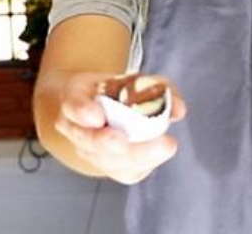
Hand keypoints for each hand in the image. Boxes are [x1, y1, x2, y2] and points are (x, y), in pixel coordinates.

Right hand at [53, 72, 186, 183]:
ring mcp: (86, 150)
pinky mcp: (106, 167)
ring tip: (163, 146)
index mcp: (76, 97)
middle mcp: (75, 126)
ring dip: (136, 156)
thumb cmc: (116, 89)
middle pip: (89, 140)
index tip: (97, 117)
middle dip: (110, 144)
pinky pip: (122, 172)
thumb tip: (178, 109)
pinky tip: (158, 154)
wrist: (101, 105)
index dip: (83, 111)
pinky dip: (142, 164)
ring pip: (106, 161)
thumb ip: (158, 89)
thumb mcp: (136, 78)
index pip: (73, 104)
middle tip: (131, 139)